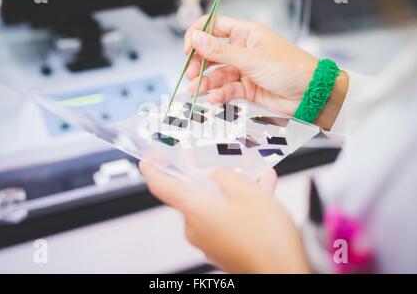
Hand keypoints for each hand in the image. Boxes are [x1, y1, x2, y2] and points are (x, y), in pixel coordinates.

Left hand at [139, 161, 310, 273]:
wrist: (284, 271)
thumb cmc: (264, 237)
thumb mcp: (246, 190)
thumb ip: (226, 176)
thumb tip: (218, 175)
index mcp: (194, 208)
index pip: (161, 185)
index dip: (152, 169)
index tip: (147, 159)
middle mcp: (196, 227)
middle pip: (194, 193)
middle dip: (210, 175)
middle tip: (220, 159)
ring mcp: (209, 241)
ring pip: (216, 205)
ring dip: (233, 189)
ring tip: (257, 177)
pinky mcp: (224, 249)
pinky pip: (227, 219)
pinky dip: (240, 206)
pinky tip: (261, 193)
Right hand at [184, 15, 347, 129]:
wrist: (311, 94)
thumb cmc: (289, 68)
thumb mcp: (252, 59)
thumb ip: (221, 51)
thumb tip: (196, 38)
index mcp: (245, 34)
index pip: (214, 26)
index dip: (198, 35)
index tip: (188, 48)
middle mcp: (242, 50)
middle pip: (211, 53)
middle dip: (199, 64)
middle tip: (191, 75)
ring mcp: (244, 70)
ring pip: (217, 74)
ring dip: (206, 82)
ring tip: (197, 90)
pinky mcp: (246, 89)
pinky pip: (227, 89)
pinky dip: (219, 94)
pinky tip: (215, 99)